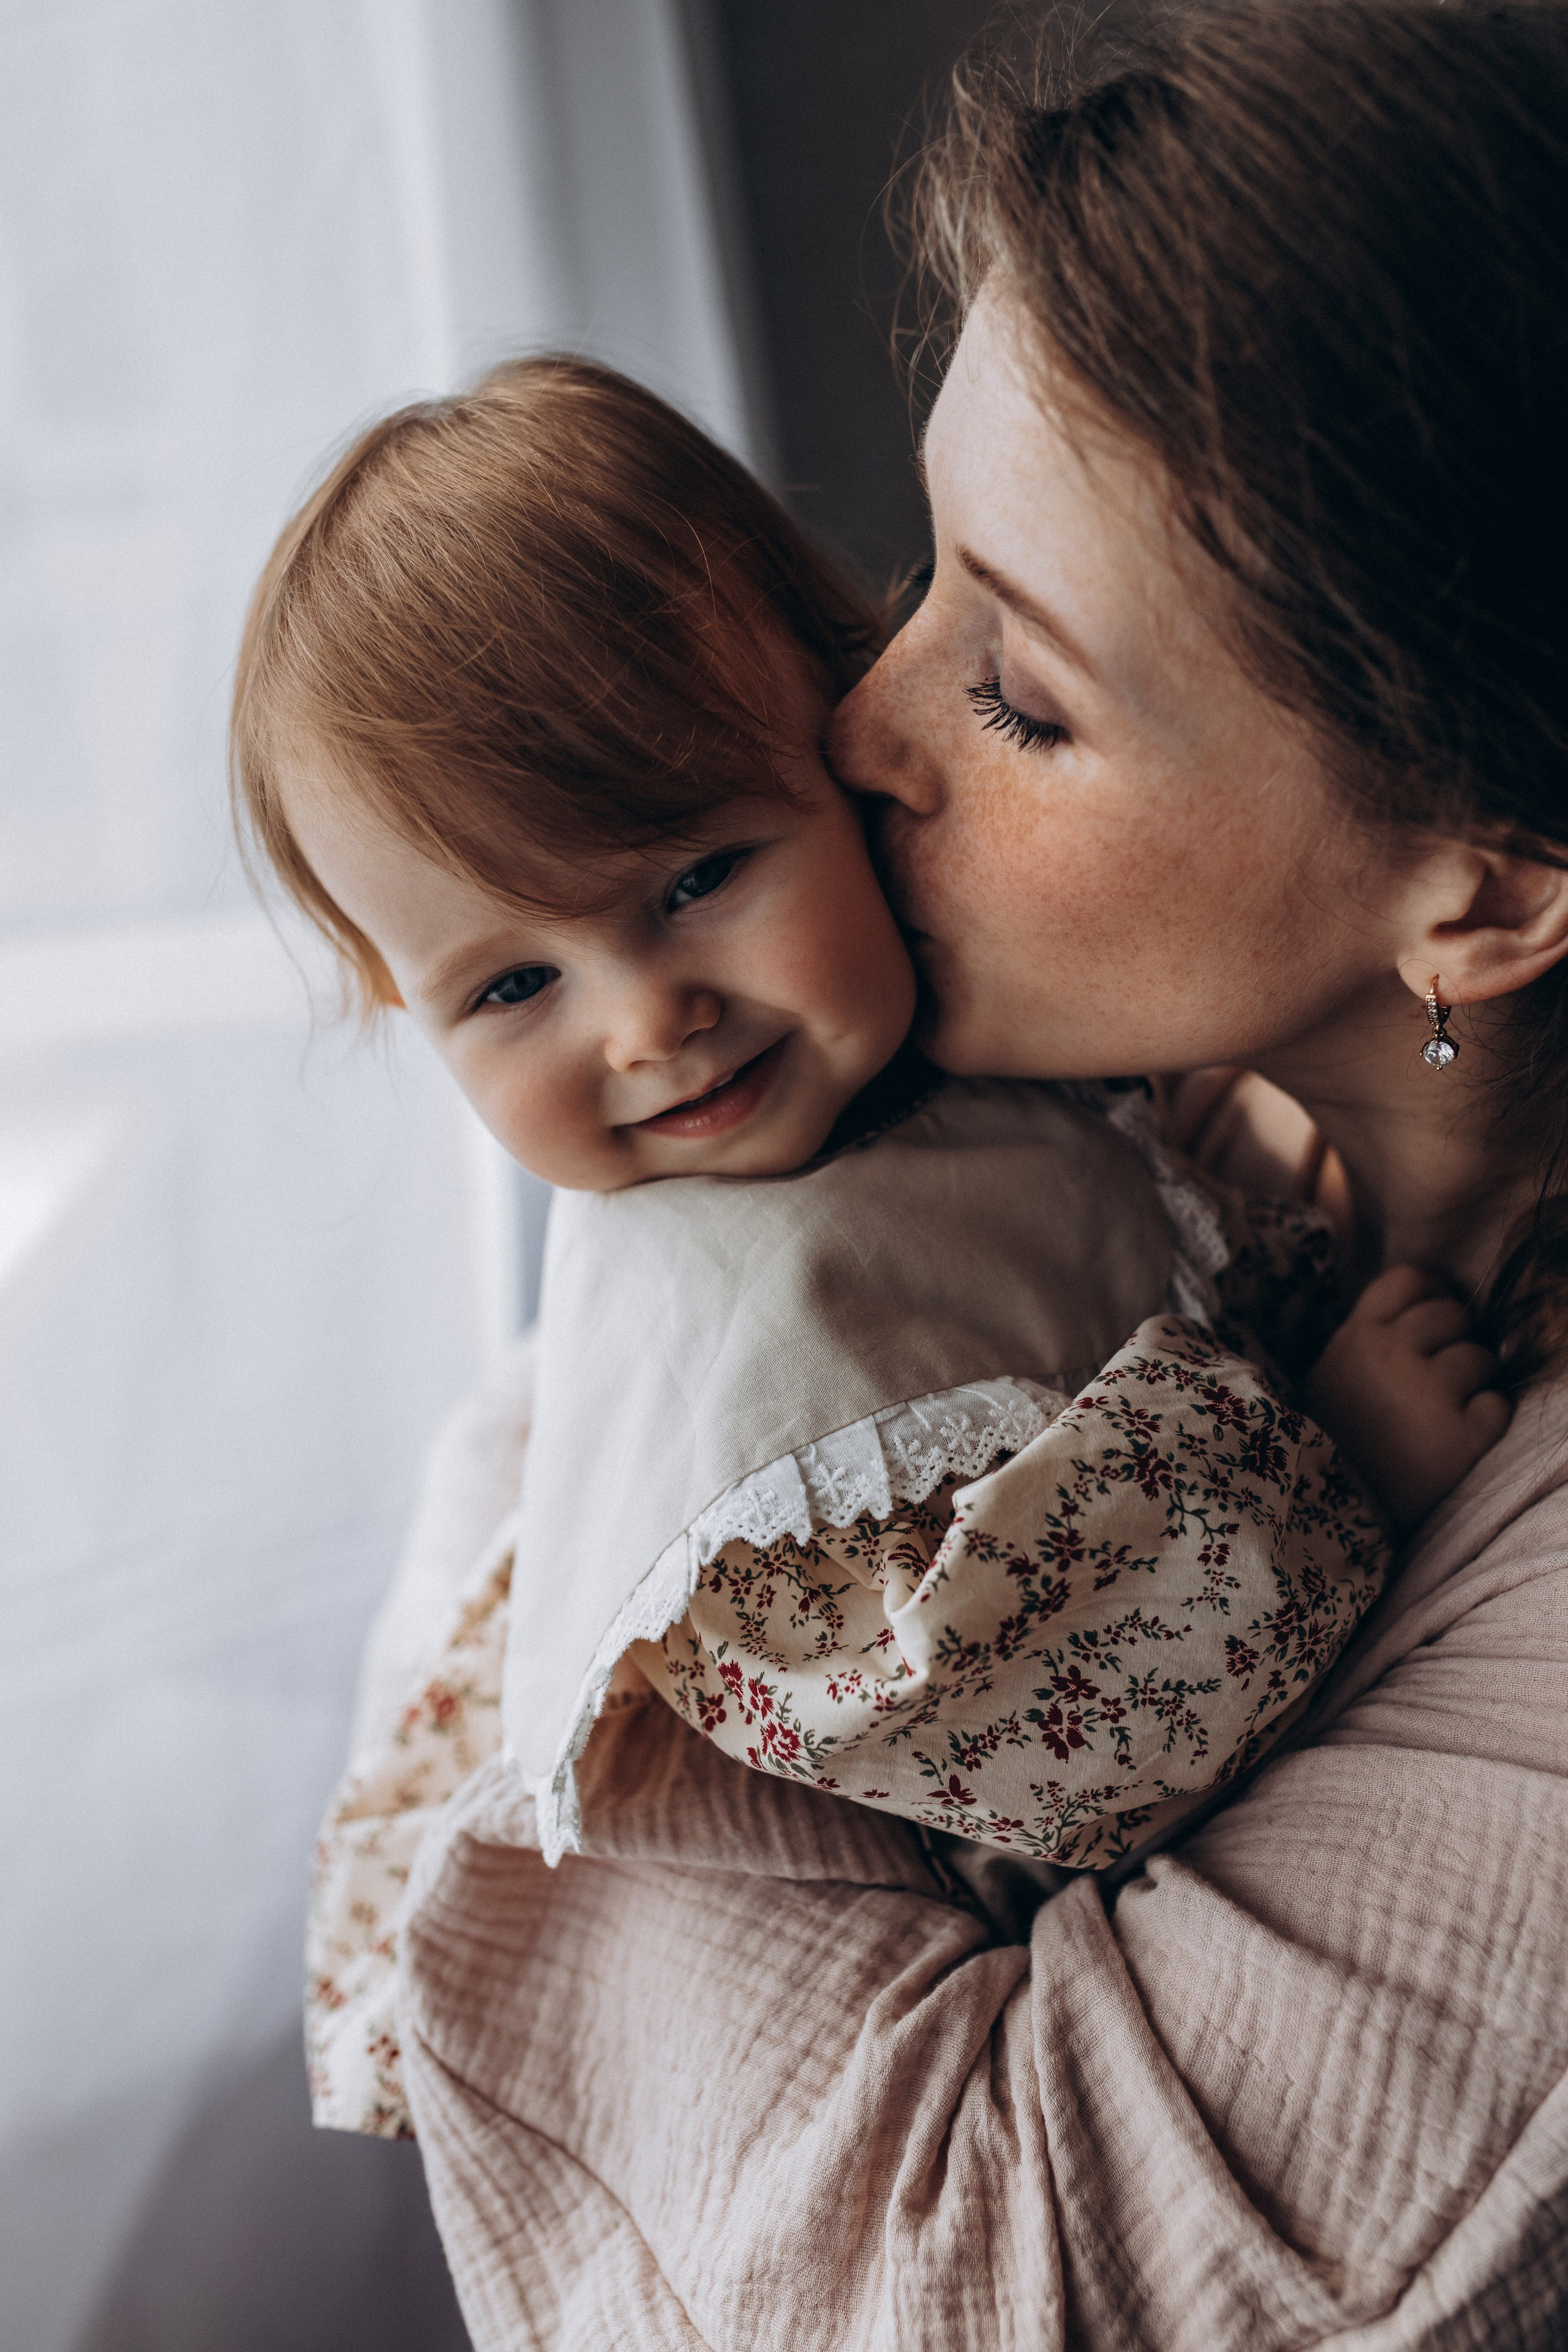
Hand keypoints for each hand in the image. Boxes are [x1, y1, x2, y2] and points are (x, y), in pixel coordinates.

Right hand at [1301, 1265, 1511, 1536]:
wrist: (1327, 1520)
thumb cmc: (1333, 1445)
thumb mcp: (1330, 1377)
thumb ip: (1367, 1339)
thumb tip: (1430, 1302)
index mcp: (1354, 1337)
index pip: (1410, 1279)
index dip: (1432, 1296)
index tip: (1431, 1327)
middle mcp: (1389, 1354)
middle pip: (1453, 1313)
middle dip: (1456, 1342)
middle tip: (1440, 1381)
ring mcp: (1426, 1394)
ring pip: (1481, 1357)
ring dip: (1474, 1384)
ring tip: (1445, 1415)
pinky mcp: (1460, 1436)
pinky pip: (1498, 1405)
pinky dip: (1486, 1423)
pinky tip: (1457, 1441)